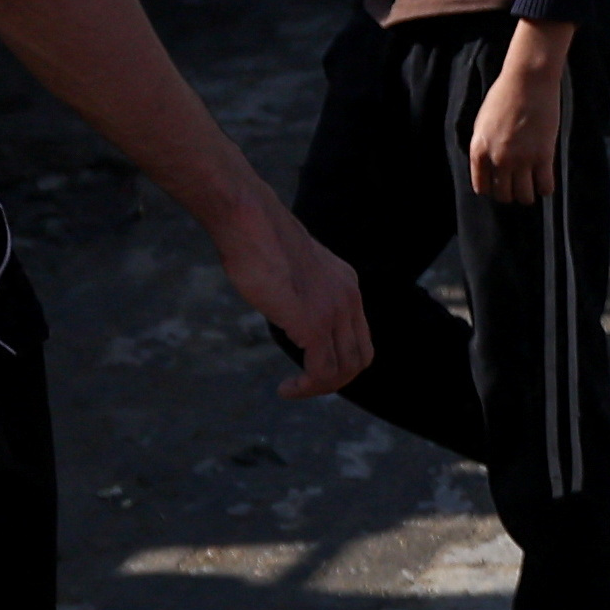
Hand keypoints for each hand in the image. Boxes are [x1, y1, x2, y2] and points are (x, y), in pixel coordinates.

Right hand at [214, 192, 369, 399]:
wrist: (250, 220)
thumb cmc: (257, 238)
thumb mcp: (291, 267)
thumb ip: (299, 287)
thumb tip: (286, 302)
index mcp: (346, 283)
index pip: (360, 336)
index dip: (340, 359)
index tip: (310, 366)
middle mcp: (348, 298)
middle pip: (359, 358)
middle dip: (334, 380)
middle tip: (303, 385)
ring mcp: (334, 312)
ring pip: (343, 369)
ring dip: (318, 388)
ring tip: (292, 389)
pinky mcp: (314, 324)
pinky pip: (322, 370)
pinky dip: (307, 387)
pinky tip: (286, 388)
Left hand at [467, 26, 573, 204]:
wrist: (528, 80)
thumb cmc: (505, 95)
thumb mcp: (483, 122)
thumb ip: (484, 146)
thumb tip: (490, 167)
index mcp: (479, 150)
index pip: (482, 187)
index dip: (492, 189)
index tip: (501, 183)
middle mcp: (498, 158)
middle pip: (504, 195)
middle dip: (511, 193)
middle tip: (518, 184)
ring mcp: (522, 159)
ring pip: (525, 196)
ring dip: (528, 194)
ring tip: (532, 184)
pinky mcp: (544, 155)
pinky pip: (545, 187)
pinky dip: (545, 189)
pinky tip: (545, 180)